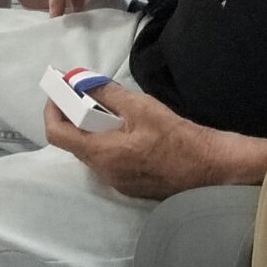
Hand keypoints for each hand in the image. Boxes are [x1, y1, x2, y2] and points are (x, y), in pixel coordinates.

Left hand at [43, 89, 235, 199]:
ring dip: (93, 131)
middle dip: (74, 117)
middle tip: (86, 96)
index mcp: (101, 154)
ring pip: (93, 153)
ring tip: (109, 110)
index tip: (60, 92)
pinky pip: (110, 162)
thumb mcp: (140, 106)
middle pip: (74, 143)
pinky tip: (127, 130)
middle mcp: (105, 174)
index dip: (52, 110)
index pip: (57, 134)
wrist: (213, 167)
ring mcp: (119, 183)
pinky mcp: (133, 186)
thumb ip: (106, 93)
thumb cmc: (177, 136)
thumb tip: (81, 80)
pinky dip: (108, 144)